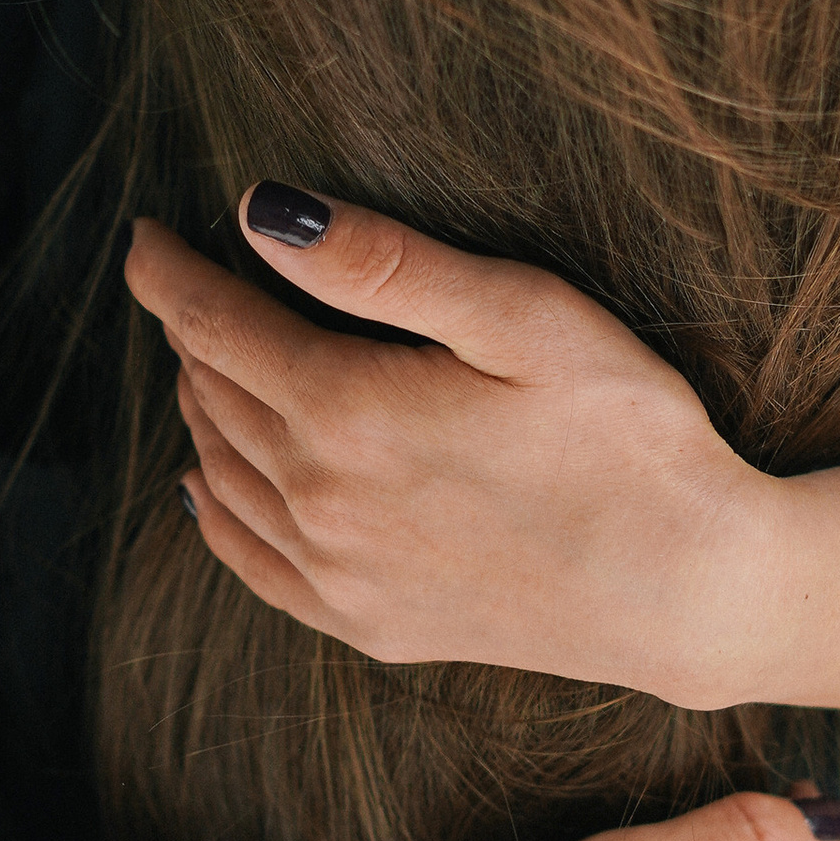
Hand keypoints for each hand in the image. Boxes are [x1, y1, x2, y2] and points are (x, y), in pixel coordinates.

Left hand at [127, 183, 839, 714]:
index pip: (216, 326)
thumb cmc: (632, 439)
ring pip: (221, 474)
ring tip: (205, 360)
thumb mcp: (524, 318)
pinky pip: (251, 563)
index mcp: (347, 413)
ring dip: (201, 410)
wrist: (693, 593)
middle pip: (213, 397)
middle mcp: (320, 503)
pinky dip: (213, 512)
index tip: (145, 235)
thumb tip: (261, 214)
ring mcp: (339, 576)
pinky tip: (206, 485)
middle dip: (191, 331)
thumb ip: (385, 266)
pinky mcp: (370, 625)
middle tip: (191, 281)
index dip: (170, 274)